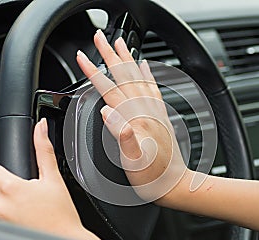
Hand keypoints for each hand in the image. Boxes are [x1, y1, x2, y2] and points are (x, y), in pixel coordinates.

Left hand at [0, 119, 106, 239]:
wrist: (64, 238)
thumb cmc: (61, 213)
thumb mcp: (53, 178)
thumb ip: (43, 149)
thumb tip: (40, 127)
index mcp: (11, 188)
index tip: (9, 175)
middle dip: (1, 190)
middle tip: (22, 195)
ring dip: (3, 205)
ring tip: (25, 207)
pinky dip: (4, 218)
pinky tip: (23, 218)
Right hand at [76, 30, 189, 202]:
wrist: (176, 183)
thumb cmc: (153, 176)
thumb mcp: (133, 161)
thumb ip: (121, 135)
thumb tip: (107, 112)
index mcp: (136, 121)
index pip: (111, 90)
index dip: (94, 73)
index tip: (83, 58)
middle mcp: (146, 112)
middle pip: (125, 77)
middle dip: (110, 55)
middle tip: (100, 37)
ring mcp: (154, 112)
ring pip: (138, 77)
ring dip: (127, 59)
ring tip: (119, 43)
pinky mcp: (160, 115)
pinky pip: (153, 88)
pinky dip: (147, 73)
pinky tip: (145, 65)